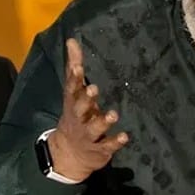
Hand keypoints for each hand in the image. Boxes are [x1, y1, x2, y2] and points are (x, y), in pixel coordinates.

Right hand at [48, 38, 128, 180]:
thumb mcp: (73, 93)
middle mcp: (79, 118)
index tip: (78, 67)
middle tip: (94, 89)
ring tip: (113, 115)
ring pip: (94, 128)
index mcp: (73, 103)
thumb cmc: (76, 115)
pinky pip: (107, 146)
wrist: (69, 154)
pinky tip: (125, 136)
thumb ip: (74, 67)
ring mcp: (88, 135)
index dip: (74, 79)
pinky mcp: (99, 149)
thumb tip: (71, 40)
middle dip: (86, 100)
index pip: (71, 89)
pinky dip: (115, 142)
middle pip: (79, 108)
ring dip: (103, 122)